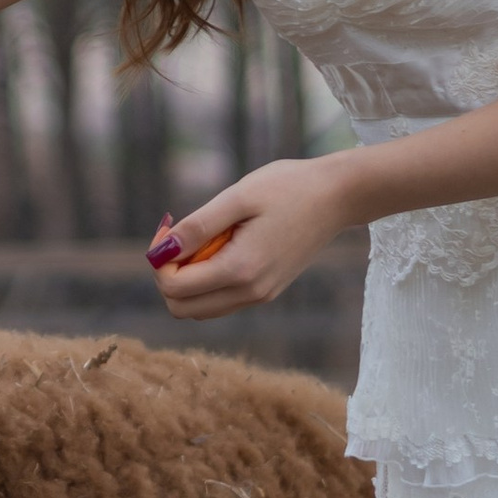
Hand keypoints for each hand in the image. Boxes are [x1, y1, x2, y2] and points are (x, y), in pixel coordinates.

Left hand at [148, 155, 360, 314]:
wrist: (338, 196)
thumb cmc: (288, 188)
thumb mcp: (238, 197)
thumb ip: (197, 227)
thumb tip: (161, 251)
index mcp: (240, 270)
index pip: (174, 288)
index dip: (160, 260)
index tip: (169, 228)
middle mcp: (250, 293)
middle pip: (181, 308)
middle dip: (168, 276)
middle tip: (179, 238)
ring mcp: (260, 296)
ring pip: (200, 309)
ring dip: (187, 280)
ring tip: (201, 240)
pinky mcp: (266, 292)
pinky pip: (221, 301)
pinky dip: (207, 282)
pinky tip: (218, 247)